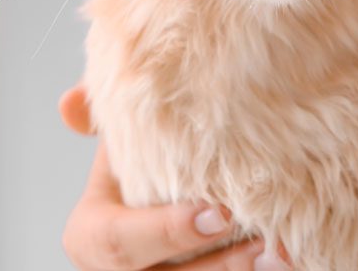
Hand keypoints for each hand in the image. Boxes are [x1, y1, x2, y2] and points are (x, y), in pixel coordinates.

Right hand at [59, 87, 287, 269]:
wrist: (170, 191)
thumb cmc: (143, 162)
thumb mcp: (119, 137)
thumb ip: (103, 113)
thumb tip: (70, 103)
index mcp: (91, 237)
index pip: (119, 243)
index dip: (167, 232)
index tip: (219, 212)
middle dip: (216, 265)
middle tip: (261, 242)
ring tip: (283, 254)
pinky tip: (287, 260)